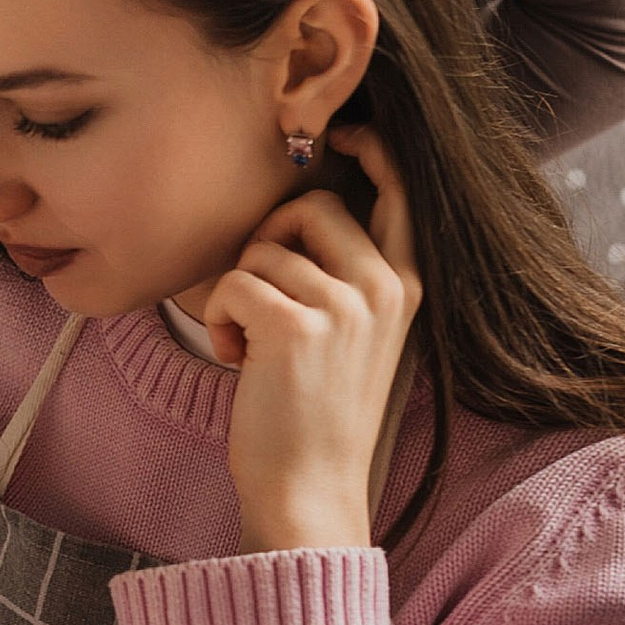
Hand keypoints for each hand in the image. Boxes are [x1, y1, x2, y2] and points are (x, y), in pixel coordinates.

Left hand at [203, 125, 420, 551]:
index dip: (373, 149)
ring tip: (251, 348)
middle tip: (260, 299)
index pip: (401, 191)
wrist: (311, 492)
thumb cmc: (315, 416)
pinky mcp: (298, 327)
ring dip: (238, 294)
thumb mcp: (352, 337)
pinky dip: (219, 319)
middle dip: (268, 241)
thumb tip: (299, 210)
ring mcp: (347, 307)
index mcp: (405, 287)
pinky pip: (234, 283)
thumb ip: (344, 276)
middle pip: (312, 206)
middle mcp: (385, 289)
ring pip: (263, 250)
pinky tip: (236, 361)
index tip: (343, 132)